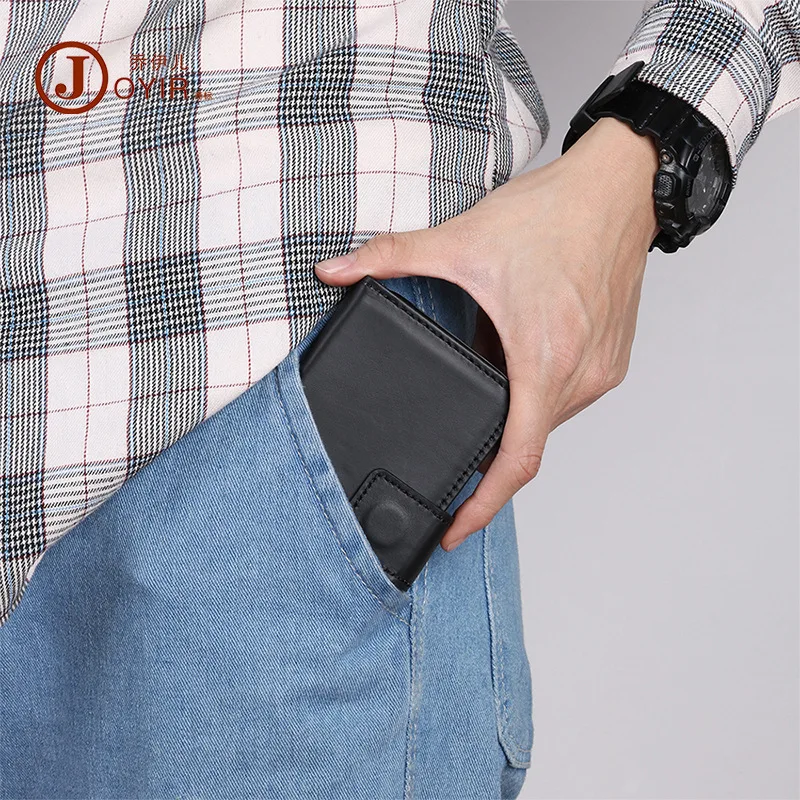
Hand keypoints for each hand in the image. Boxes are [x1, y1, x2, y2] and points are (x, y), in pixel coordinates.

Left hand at [314, 117, 659, 550]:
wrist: (618, 189)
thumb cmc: (556, 215)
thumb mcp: (463, 238)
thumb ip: (390, 257)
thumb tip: (334, 269)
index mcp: (543, 359)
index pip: (516, 460)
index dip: (483, 506)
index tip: (455, 530)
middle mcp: (580, 375)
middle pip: (527, 444)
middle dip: (486, 458)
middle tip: (449, 452)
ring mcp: (601, 371)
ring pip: (547, 422)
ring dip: (511, 420)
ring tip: (481, 393)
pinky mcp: (612, 360)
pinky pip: (567, 400)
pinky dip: (534, 398)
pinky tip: (514, 369)